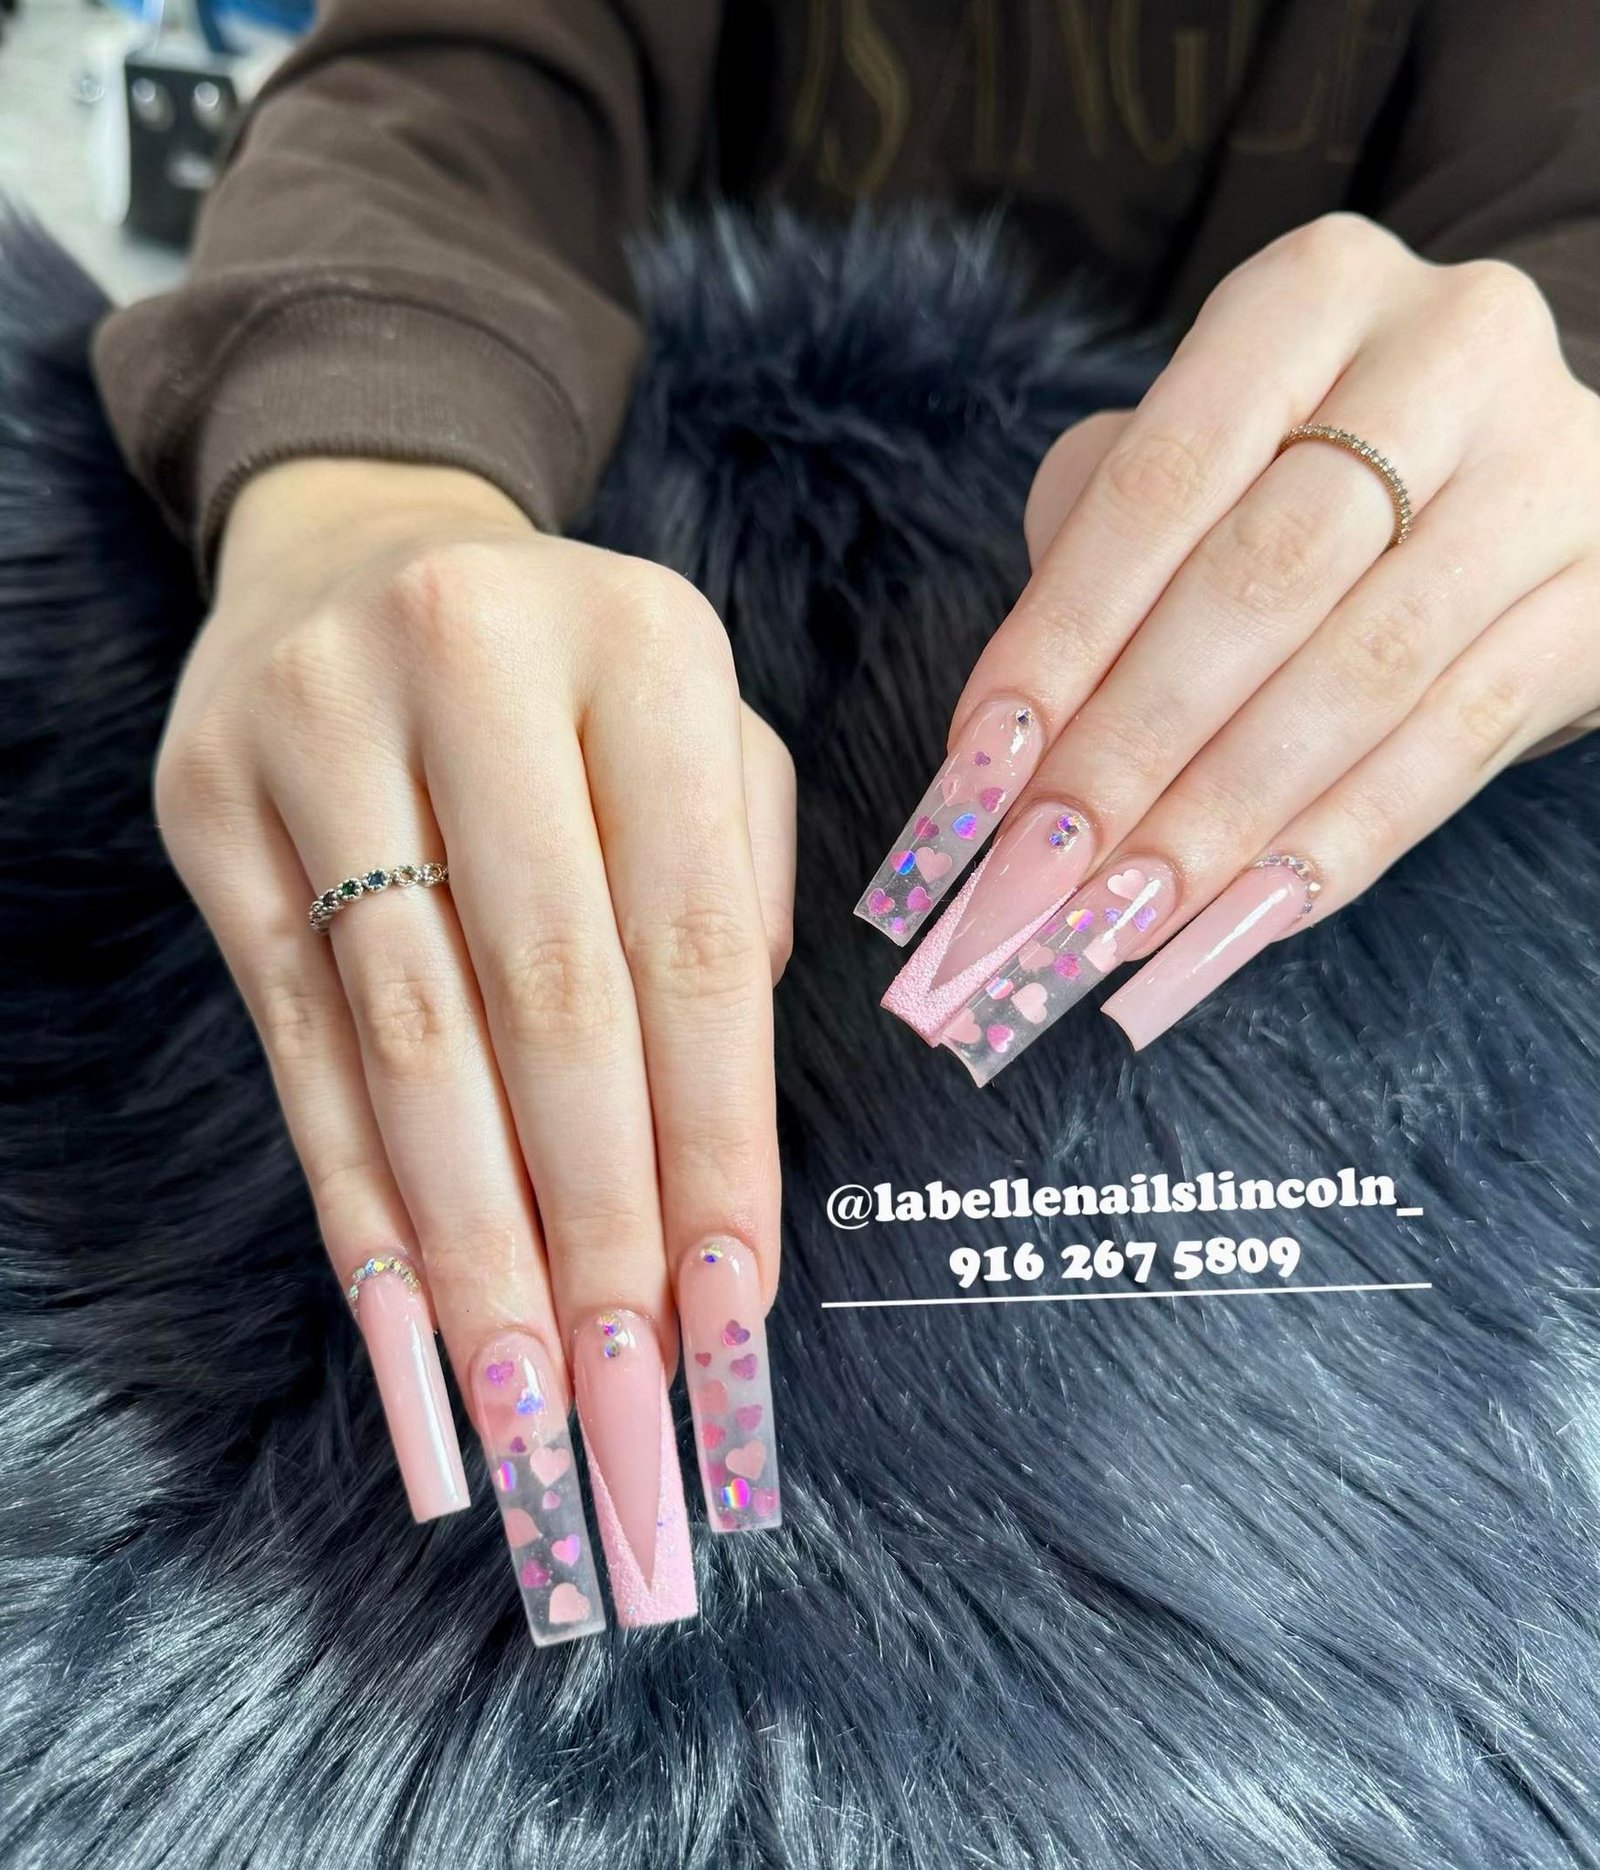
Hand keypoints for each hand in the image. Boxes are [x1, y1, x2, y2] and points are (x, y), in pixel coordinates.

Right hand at [155, 458, 792, 1634]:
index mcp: (643, 644)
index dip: (718, 1143)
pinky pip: (291, 1034)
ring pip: (408, 1036)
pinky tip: (402, 1314)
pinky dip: (354, 1189)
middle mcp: (474, 661)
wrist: (362, 550)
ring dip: (470, 1242)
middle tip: (628, 1396)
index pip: (694, 945)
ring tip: (523, 1396)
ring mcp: (316, 723)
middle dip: (598, 1223)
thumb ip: (742, 891)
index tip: (733, 1310)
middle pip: (551, 1002)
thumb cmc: (573, 679)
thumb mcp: (700, 729)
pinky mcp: (208, 800)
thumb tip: (718, 1126)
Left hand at [858, 213, 1599, 1078]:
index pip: (1161, 480)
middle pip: (1266, 581)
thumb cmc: (1292, 463)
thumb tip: (998, 760)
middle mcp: (1451, 353)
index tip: (975, 772)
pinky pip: (1456, 747)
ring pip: (1366, 675)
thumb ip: (1089, 561)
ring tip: (1118, 923)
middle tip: (1034, 878)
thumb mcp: (1186, 460)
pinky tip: (1238, 921)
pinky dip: (1335, 846)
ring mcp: (1552, 474)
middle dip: (1132, 748)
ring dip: (1224, 819)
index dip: (1061, 637)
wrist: (1504, 460)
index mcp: (1314, 293)